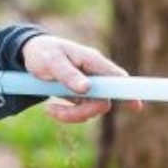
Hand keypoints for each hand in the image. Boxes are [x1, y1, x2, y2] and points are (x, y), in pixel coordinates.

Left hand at [21, 34, 139, 123]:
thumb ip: (68, 74)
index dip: (128, 92)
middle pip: (103, 101)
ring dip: (70, 115)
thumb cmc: (43, 52)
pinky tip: (50, 108)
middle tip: (53, 110)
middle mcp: (94, 74)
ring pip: (91, 110)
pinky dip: (66, 115)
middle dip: (81, 112)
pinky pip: (81, 112)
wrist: (31, 55)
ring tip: (48, 108)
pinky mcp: (80, 95)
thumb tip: (86, 89)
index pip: (117, 78)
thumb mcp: (52, 61)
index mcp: (92, 61)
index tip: (136, 106)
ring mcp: (89, 86)